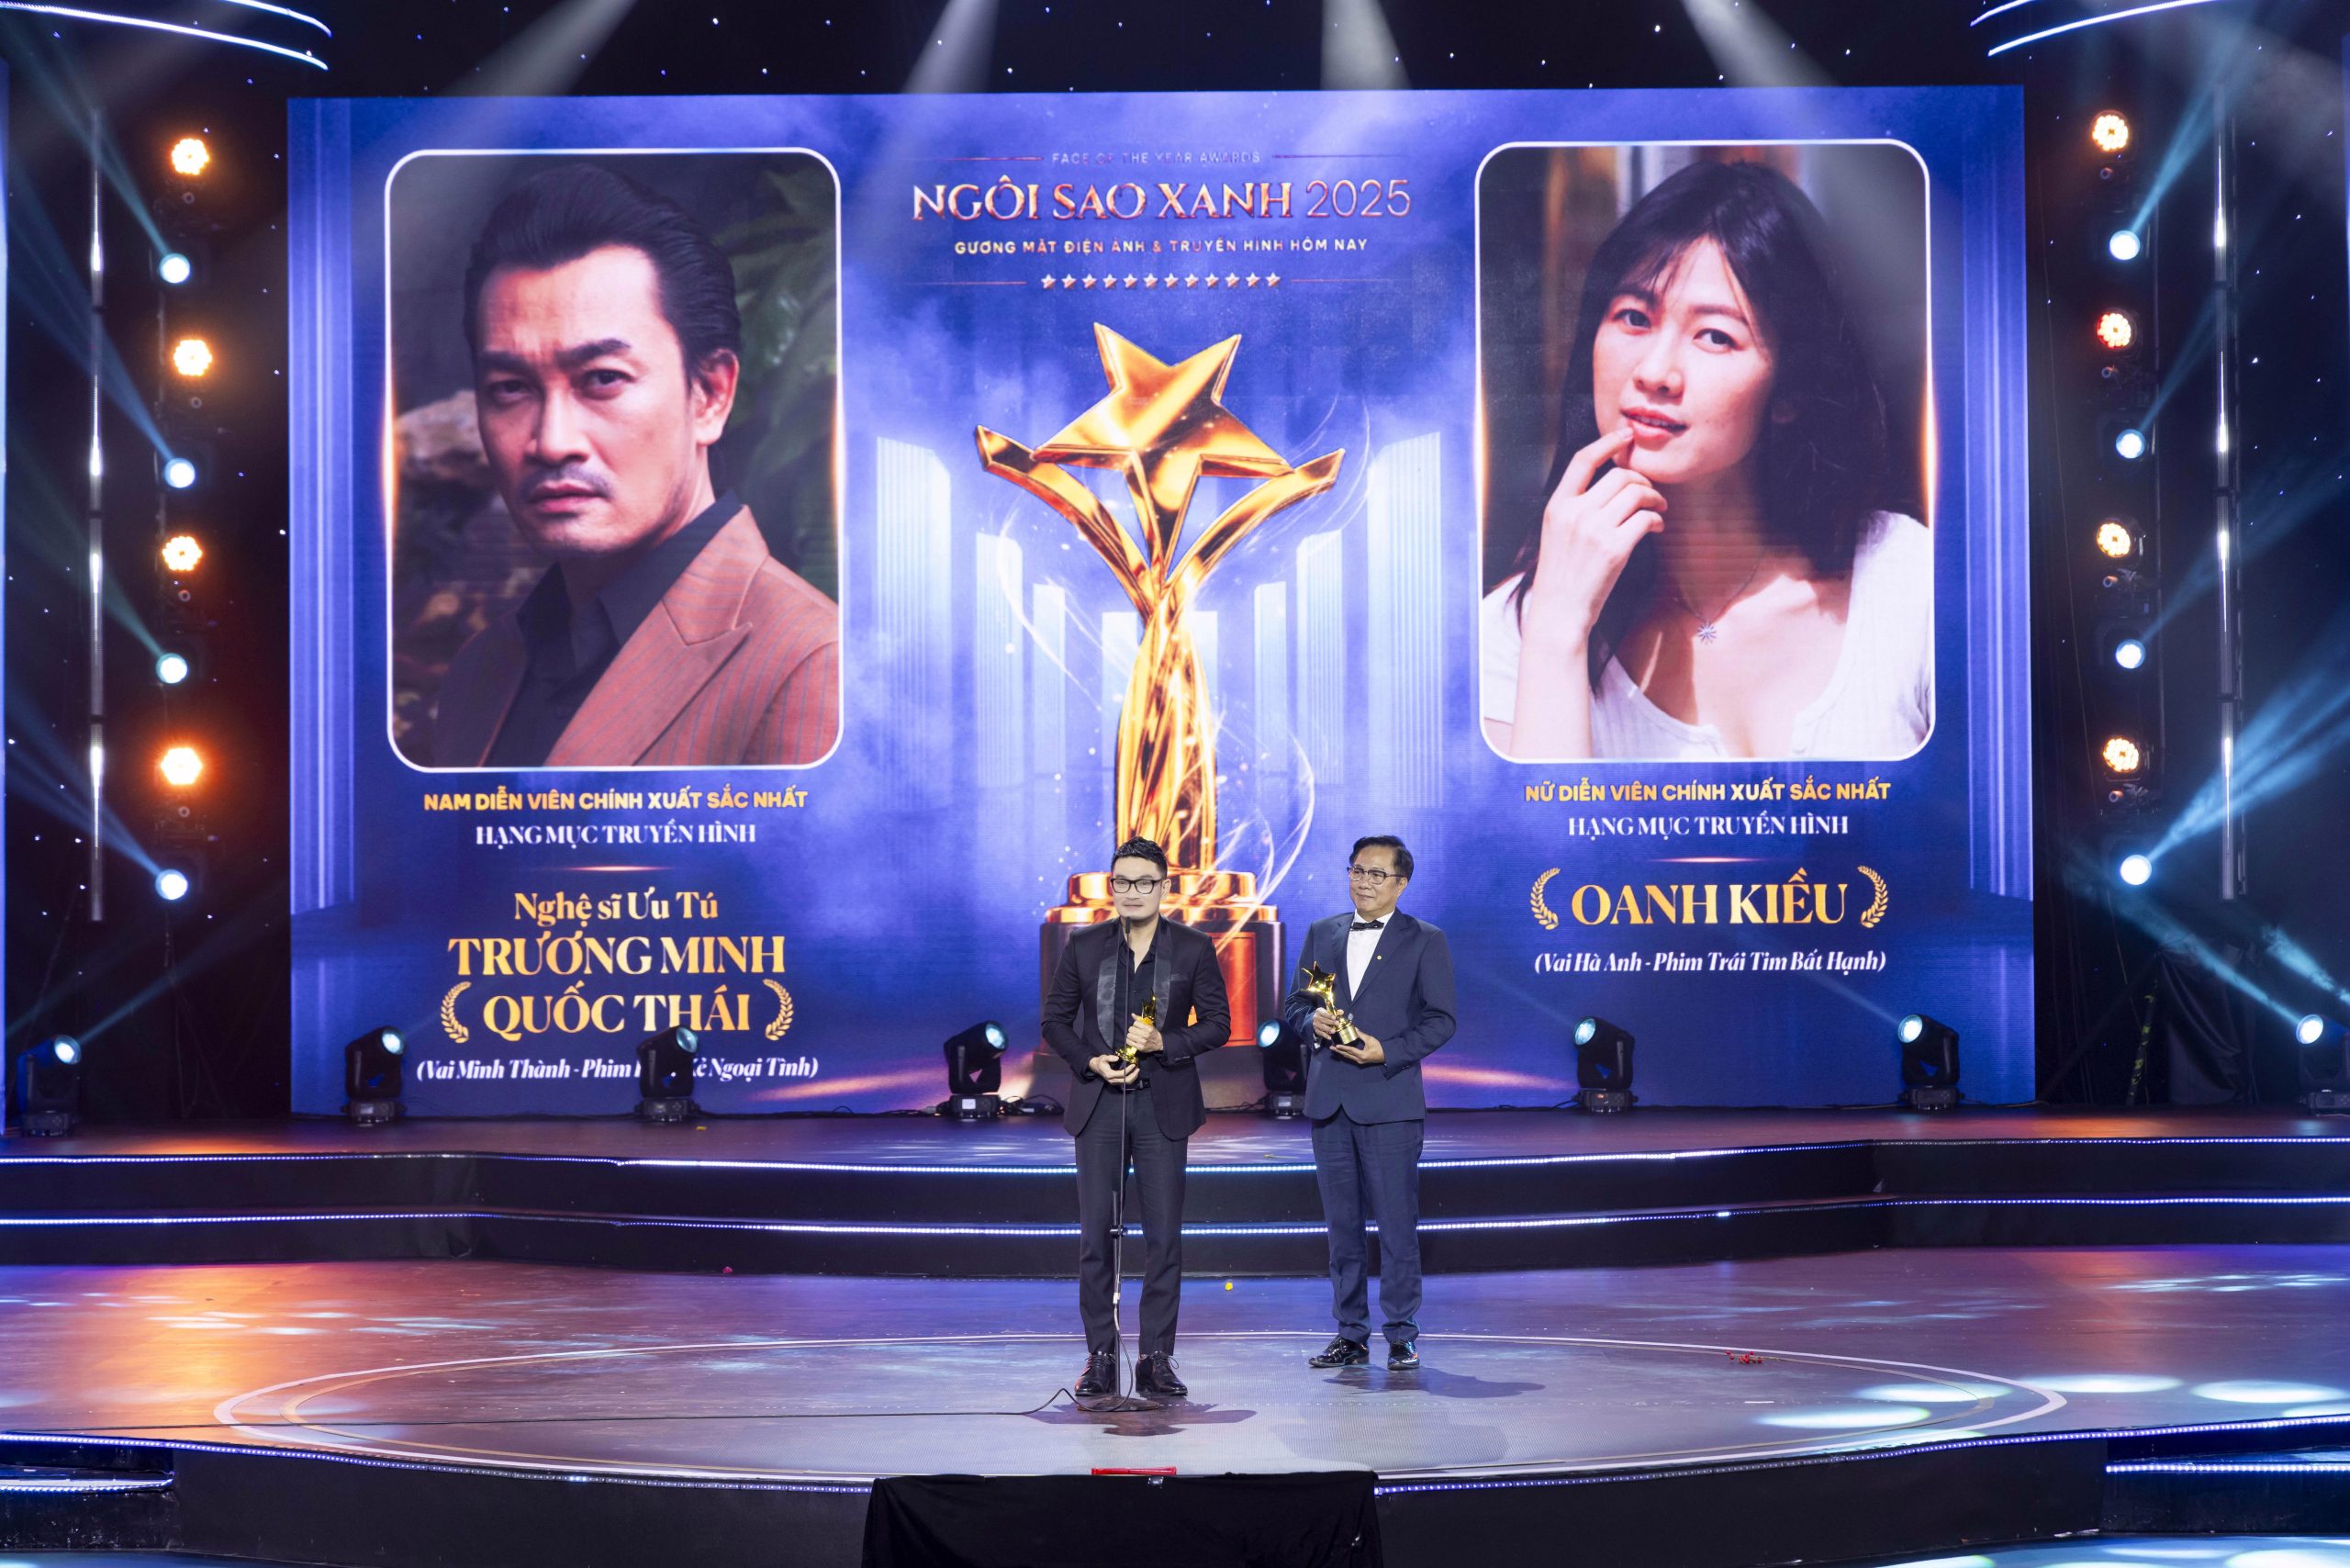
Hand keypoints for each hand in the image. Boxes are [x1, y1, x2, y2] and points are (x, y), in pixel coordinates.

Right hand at [1089, 1053, 1138, 1086]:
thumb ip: (1110, 1057)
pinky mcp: (1116, 1082)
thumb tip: (1117, 1058)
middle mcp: (1112, 1080)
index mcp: (1109, 1074)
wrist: (1096, 1067)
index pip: (1122, 1074)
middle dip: (1133, 1075)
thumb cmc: (1100, 1062)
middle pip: (1125, 1081)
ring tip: (1137, 1071)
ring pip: (1126, 1083)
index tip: (1133, 1065)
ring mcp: (1114, 1082)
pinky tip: (1133, 1074)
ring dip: (1133, 1077)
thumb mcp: (1103, 1057)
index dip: (1128, 1070)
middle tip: (1138, 1069)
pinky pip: (1125, 1082)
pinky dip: (1130, 1078)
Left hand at [1126, 1019, 1163, 1055]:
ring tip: (1133, 1035)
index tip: (1137, 1026)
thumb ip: (1140, 1020)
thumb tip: (1132, 1014)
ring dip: (1130, 1035)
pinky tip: (1132, 1040)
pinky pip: (1129, 1042)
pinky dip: (1129, 1040)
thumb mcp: (1149, 1025)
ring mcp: (1142, 1042)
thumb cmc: (1153, 1033)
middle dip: (1132, 1029)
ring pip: (1129, 1035)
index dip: (1135, 1024)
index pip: (1135, 1023)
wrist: (1159, 1043)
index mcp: (1148, 1028)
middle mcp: (1145, 1035)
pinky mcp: (1140, 1047)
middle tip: (1135, 1031)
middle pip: (1131, 1029)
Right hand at [1310, 1008, 1340, 1040]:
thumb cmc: (1324, 1015)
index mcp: (1319, 1011)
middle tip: (1337, 1023)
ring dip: (1328, 1029)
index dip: (1329, 1015)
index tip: (1334, 1017)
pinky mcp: (1316, 1030)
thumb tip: (1341, 1012)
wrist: (1316, 1020)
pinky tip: (1330, 1037)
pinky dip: (1325, 1036)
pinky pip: (1321, 1033)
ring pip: (1322, 1027)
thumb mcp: (1328, 1012)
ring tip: (1334, 1031)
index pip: (1324, 1013)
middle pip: (1324, 1020)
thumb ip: (1335, 1012)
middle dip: (1331, 1022)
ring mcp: (1316, 1024)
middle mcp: (1316, 1018)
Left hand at [1331, 1033, 1385, 1065]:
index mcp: (1362, 1055)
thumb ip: (1361, 1035)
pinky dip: (1346, 1053)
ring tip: (1335, 1049)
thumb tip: (1354, 1029)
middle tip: (1331, 1047)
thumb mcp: (1370, 1040)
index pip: (1350, 1050)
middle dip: (1339, 1051)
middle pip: (1347, 1055)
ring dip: (1341, 1052)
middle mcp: (1359, 1059)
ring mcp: (1359, 1061)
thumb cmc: (1379, 1047)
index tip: (1336, 1046)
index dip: (1343, 1048)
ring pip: (1348, 1057)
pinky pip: (1351, 1057)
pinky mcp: (1360, 1061)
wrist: (1385, 1056)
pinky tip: (1342, 1051)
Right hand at [1519, 426, 1665, 651]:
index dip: (1607, 443)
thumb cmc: (1561, 575)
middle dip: (1642, 480)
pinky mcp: (1614, 548)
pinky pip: (1646, 518)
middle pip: (1619, 476)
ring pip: (1636, 493)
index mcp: (1557, 506)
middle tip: (1651, 493)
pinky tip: (1657, 528)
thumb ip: (1576, 507)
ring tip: (1659, 509)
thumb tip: (1611, 484)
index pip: (1582, 461)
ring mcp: (1594, 530)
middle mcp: (1574, 513)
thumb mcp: (1557, 533)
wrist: (1560, 611)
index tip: (1626, 435)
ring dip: (1655, 497)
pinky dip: (1657, 519)